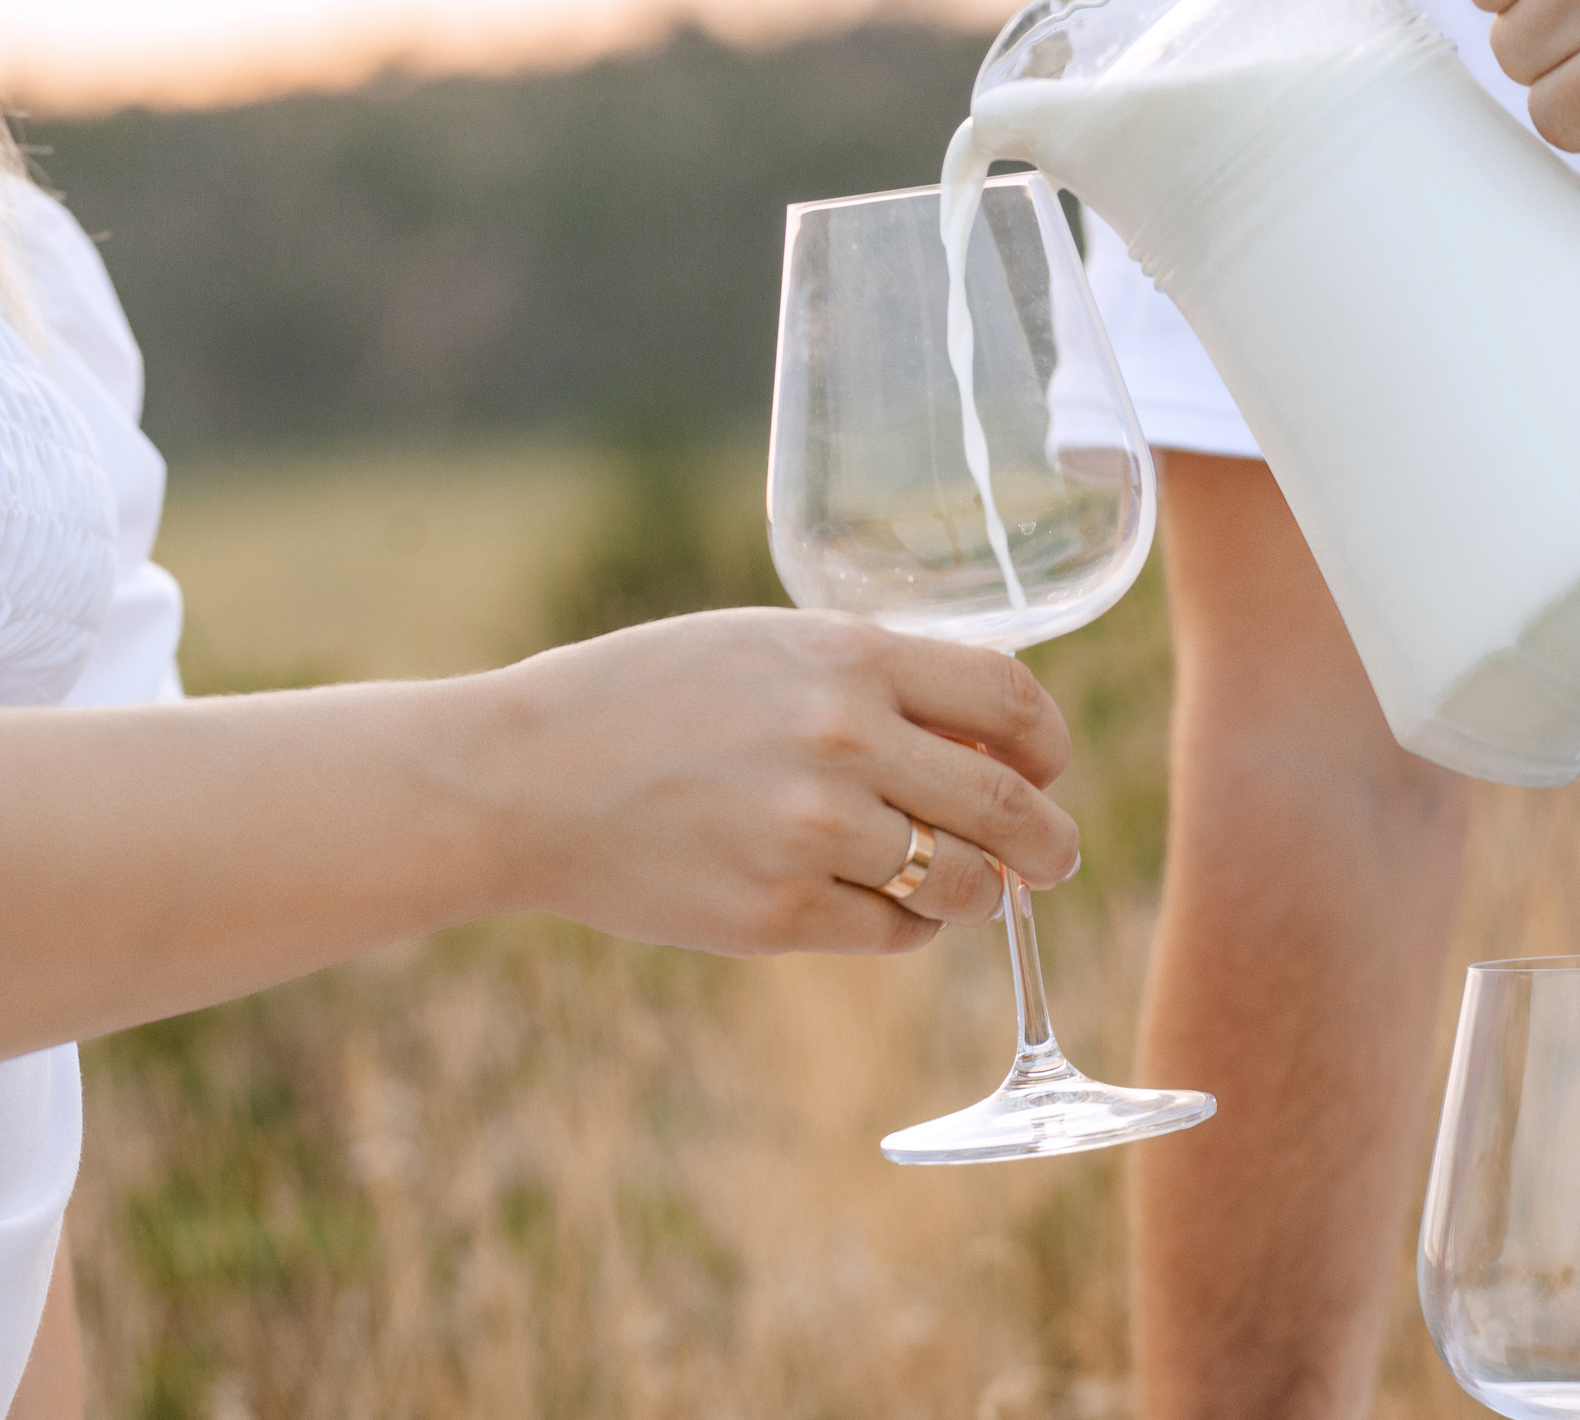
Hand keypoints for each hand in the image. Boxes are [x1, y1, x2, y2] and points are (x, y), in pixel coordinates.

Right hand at [473, 608, 1079, 956]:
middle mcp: (845, 741)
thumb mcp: (768, 646)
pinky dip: (906, 925)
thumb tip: (987, 742)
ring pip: (960, 884)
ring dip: (979, 893)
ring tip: (966, 889)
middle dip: (1048, 843)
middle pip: (1008, 805)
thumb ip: (874, 680)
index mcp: (849, 657)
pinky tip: (882, 905)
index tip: (1047, 766)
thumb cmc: (649, 698)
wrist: (526, 775)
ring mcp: (812, 833)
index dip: (1047, 742)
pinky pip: (891, 932)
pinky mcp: (778, 914)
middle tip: (1053, 859)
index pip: (1010, 698)